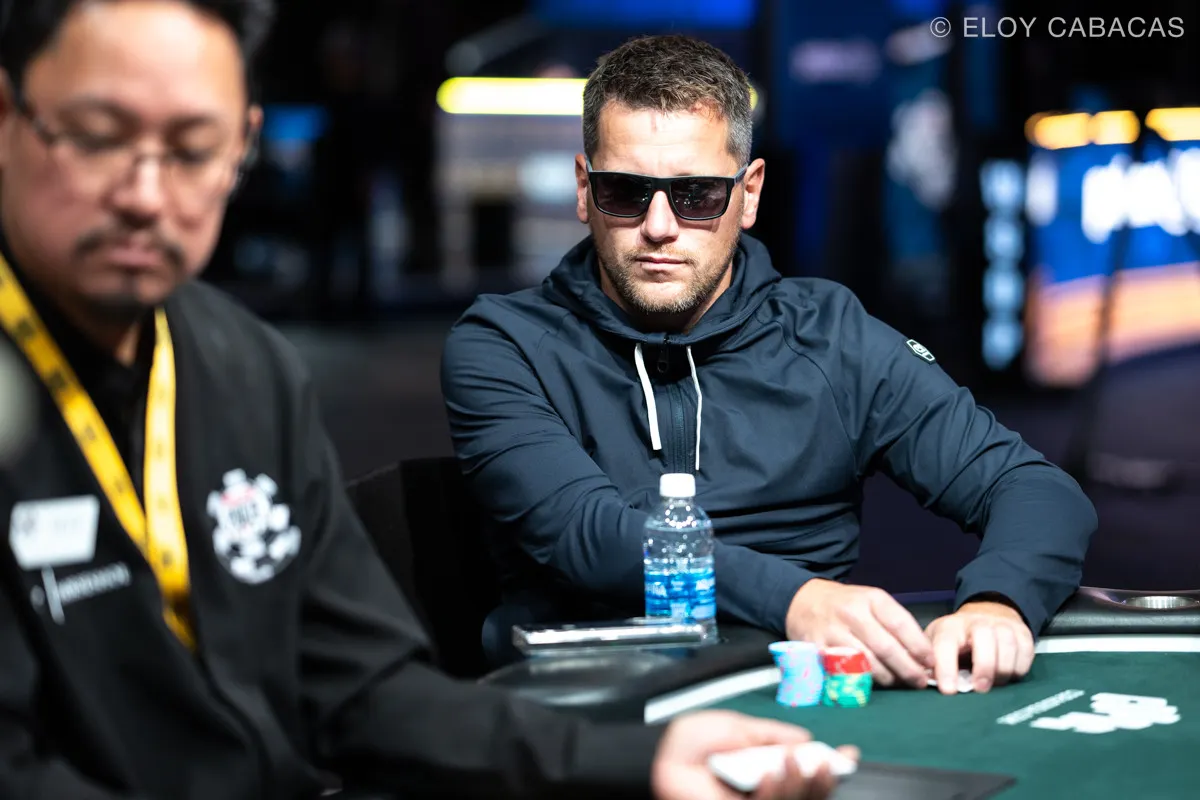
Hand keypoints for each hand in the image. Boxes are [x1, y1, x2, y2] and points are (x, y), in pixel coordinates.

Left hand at [651, 710, 858, 799]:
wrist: (662, 752)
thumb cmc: (692, 741)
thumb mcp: (739, 727)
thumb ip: (772, 734)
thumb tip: (805, 739)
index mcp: (766, 770)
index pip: (806, 776)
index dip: (830, 768)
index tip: (849, 755)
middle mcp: (764, 789)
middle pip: (807, 795)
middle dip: (822, 781)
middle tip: (826, 762)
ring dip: (801, 784)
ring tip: (798, 761)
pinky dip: (774, 790)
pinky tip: (772, 771)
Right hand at [785, 579, 933, 687]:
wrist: (803, 601)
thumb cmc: (846, 605)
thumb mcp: (871, 602)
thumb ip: (895, 624)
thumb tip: (923, 655)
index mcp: (871, 598)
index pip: (901, 624)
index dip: (919, 647)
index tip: (931, 663)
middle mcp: (852, 612)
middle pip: (886, 648)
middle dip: (908, 669)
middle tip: (919, 681)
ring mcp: (833, 631)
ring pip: (867, 663)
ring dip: (887, 678)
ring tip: (898, 682)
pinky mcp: (818, 649)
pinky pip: (845, 671)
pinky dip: (861, 680)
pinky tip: (871, 682)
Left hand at [925, 599, 1033, 693]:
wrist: (985, 616)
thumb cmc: (957, 640)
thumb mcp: (936, 645)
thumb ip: (930, 663)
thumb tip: (922, 682)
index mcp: (950, 627)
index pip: (946, 643)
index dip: (946, 667)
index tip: (949, 690)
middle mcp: (976, 622)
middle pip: (983, 637)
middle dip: (983, 666)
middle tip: (980, 689)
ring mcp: (1001, 626)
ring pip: (1007, 644)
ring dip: (1003, 669)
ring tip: (995, 685)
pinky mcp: (1022, 633)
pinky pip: (1025, 651)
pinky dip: (1019, 667)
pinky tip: (1009, 677)